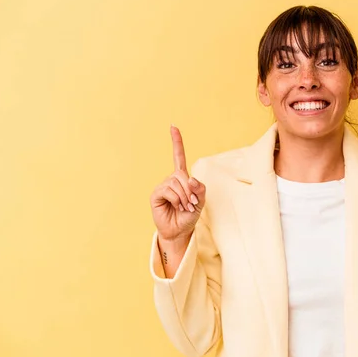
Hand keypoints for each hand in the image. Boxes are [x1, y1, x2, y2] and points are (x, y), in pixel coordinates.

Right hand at [150, 125, 205, 243]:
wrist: (180, 230)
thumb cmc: (189, 215)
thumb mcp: (201, 202)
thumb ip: (200, 189)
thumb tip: (190, 178)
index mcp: (182, 178)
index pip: (178, 156)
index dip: (176, 141)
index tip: (173, 126)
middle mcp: (171, 179)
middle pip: (182, 175)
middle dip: (190, 191)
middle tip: (191, 204)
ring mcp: (163, 186)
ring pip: (176, 184)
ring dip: (184, 197)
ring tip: (184, 207)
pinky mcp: (156, 194)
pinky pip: (169, 191)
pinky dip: (176, 199)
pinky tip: (175, 206)